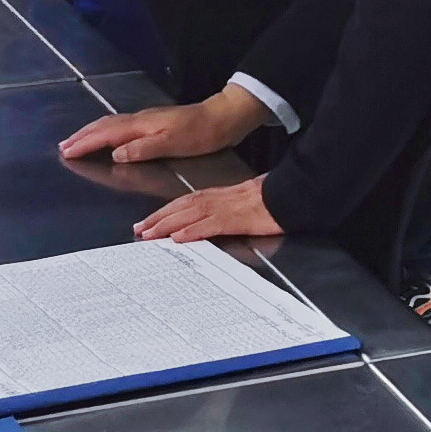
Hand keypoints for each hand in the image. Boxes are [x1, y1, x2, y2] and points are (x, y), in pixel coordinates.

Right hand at [58, 85, 265, 166]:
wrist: (223, 117)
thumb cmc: (201, 134)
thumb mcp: (174, 144)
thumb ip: (144, 149)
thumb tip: (115, 153)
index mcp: (142, 125)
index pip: (106, 134)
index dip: (85, 143)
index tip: (66, 151)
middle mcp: (141, 119)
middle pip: (104, 126)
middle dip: (82, 136)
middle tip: (63, 147)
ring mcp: (147, 119)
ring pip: (111, 124)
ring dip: (92, 133)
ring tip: (77, 142)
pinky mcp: (154, 122)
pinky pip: (121, 126)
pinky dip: (106, 132)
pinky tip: (108, 138)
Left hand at [136, 176, 281, 243]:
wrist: (292, 194)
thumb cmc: (273, 198)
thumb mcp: (246, 201)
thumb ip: (227, 208)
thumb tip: (212, 219)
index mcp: (220, 196)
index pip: (186, 202)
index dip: (165, 211)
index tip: (148, 221)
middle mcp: (218, 200)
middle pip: (181, 207)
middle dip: (158, 218)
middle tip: (138, 229)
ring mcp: (226, 209)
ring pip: (189, 215)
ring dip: (166, 224)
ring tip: (148, 234)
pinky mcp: (236, 220)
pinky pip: (209, 225)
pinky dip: (192, 230)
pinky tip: (178, 237)